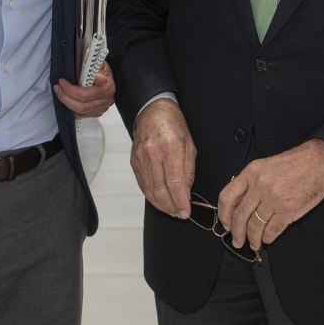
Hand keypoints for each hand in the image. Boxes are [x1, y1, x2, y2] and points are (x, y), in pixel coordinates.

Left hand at [55, 62, 115, 117]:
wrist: (112, 78)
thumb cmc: (104, 70)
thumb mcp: (100, 63)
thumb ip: (93, 66)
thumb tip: (91, 73)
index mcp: (107, 87)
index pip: (85, 93)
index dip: (70, 89)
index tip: (61, 81)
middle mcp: (105, 100)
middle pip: (81, 106)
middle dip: (65, 97)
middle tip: (57, 87)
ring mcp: (102, 108)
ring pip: (80, 112)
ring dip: (66, 102)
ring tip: (59, 92)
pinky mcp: (97, 112)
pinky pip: (81, 115)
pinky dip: (71, 108)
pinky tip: (66, 100)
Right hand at [131, 98, 195, 218]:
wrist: (152, 109)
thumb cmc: (174, 124)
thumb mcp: (189, 144)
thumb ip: (188, 169)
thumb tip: (186, 191)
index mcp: (170, 147)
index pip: (175, 181)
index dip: (180, 200)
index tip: (186, 211)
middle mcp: (152, 153)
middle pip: (160, 188)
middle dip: (170, 206)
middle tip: (179, 214)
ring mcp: (140, 158)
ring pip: (149, 189)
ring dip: (160, 204)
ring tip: (171, 211)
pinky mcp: (134, 160)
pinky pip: (142, 183)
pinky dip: (150, 195)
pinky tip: (158, 200)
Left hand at [217, 139, 323, 252]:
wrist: (320, 162)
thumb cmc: (296, 162)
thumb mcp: (266, 165)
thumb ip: (251, 182)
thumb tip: (240, 203)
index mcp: (252, 172)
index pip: (227, 196)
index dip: (224, 214)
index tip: (225, 223)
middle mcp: (260, 186)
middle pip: (240, 215)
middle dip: (237, 233)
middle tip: (236, 240)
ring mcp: (274, 199)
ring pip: (255, 226)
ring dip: (252, 239)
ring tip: (253, 243)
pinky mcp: (288, 210)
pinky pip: (272, 229)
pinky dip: (268, 237)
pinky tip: (267, 238)